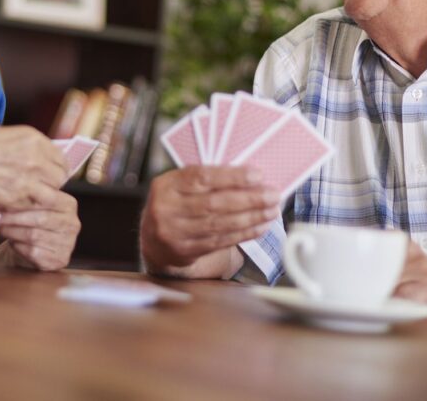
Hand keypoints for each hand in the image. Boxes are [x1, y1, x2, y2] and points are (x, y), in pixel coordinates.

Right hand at [0, 123, 66, 210]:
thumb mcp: (7, 135)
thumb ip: (28, 147)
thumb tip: (42, 158)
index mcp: (34, 140)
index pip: (61, 158)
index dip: (57, 167)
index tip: (51, 171)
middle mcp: (35, 160)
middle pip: (60, 178)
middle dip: (52, 183)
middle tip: (41, 185)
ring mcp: (26, 181)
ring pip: (50, 196)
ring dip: (42, 197)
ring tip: (30, 195)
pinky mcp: (13, 200)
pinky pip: (30, 207)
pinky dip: (26, 207)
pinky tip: (14, 201)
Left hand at [0, 188, 79, 270]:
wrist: (40, 246)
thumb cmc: (33, 220)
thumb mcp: (31, 205)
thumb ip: (20, 198)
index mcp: (69, 205)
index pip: (46, 199)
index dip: (21, 202)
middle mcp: (72, 224)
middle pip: (39, 219)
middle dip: (11, 218)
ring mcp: (68, 243)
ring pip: (33, 236)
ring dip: (11, 232)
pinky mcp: (59, 260)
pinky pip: (33, 252)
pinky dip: (19, 247)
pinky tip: (13, 242)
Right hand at [140, 166, 280, 270]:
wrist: (153, 241)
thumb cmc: (176, 204)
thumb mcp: (180, 186)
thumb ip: (207, 180)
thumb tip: (251, 178)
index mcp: (166, 185)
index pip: (201, 177)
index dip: (231, 176)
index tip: (258, 175)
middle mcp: (166, 208)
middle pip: (214, 203)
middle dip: (249, 199)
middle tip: (272, 195)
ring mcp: (175, 232)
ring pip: (220, 224)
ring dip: (251, 217)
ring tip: (271, 211)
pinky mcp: (186, 251)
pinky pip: (220, 241)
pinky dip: (244, 233)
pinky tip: (260, 227)